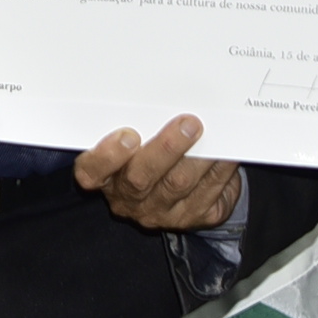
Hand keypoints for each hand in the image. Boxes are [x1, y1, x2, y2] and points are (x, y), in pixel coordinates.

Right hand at [75, 117, 241, 229]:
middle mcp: (129, 200)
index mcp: (105, 177)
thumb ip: (137, 127)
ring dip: (198, 157)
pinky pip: (208, 193)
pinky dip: (219, 170)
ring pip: (179, 185)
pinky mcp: (194, 218)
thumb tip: (160, 100)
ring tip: (211, 133)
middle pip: (141, 178)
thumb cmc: (149, 154)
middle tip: (188, 124)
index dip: (107, 156)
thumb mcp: (134, 142)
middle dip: (166, 149)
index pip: (91, 172)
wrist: (178, 189)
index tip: (128, 135)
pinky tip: (226, 152)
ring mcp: (162, 213)